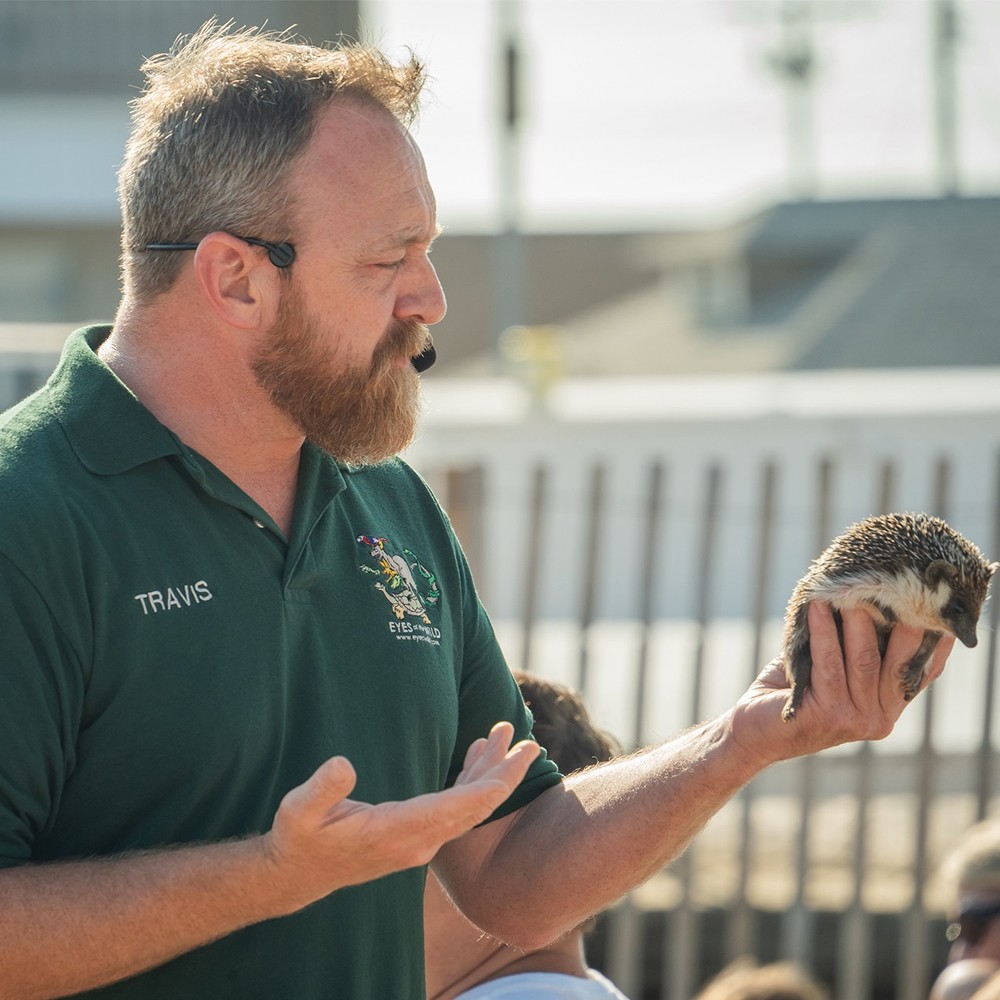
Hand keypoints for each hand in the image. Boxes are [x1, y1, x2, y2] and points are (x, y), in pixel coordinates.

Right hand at [260, 722, 539, 912]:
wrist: (298, 874)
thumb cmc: (300, 838)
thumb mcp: (298, 812)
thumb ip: (322, 790)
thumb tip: (342, 765)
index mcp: (395, 832)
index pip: (451, 811)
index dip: (484, 790)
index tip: (512, 771)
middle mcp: (417, 840)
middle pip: (473, 809)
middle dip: (504, 777)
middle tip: (533, 746)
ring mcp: (420, 839)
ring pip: (468, 806)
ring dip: (491, 772)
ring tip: (511, 737)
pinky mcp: (417, 833)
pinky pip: (455, 806)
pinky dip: (471, 779)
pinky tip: (479, 754)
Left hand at [731, 602, 953, 764]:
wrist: (755, 729)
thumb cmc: (794, 689)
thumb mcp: (836, 667)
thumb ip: (860, 644)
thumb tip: (873, 594)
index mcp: (889, 707)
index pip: (923, 671)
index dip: (932, 639)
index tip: (936, 604)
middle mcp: (880, 718)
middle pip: (899, 661)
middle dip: (900, 621)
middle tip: (895, 585)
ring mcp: (856, 720)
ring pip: (865, 660)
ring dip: (856, 620)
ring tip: (848, 589)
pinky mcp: (828, 715)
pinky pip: (829, 663)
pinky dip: (823, 631)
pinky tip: (817, 606)